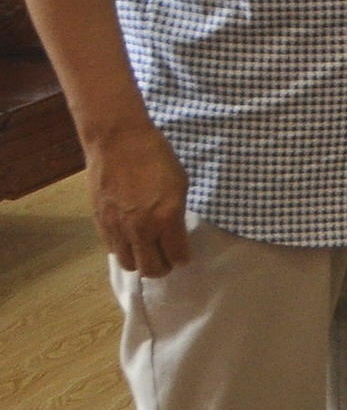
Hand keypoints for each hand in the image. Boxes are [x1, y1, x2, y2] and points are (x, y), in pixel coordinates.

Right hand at [87, 120, 190, 277]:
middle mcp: (140, 229)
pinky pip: (112, 249)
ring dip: (141, 262)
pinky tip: (131, 240)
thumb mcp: (180, 184)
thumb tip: (173, 232)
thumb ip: (175, 213)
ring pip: (129, 264)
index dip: (183, 258)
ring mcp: (117, 227)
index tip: (183, 254)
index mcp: (166, 218)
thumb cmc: (156, 156)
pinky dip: (124, 249)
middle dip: (162, 268)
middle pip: (151, 269)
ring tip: (147, 251)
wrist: (118, 140)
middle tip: (166, 259)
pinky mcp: (99, 222)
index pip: (177, 256)